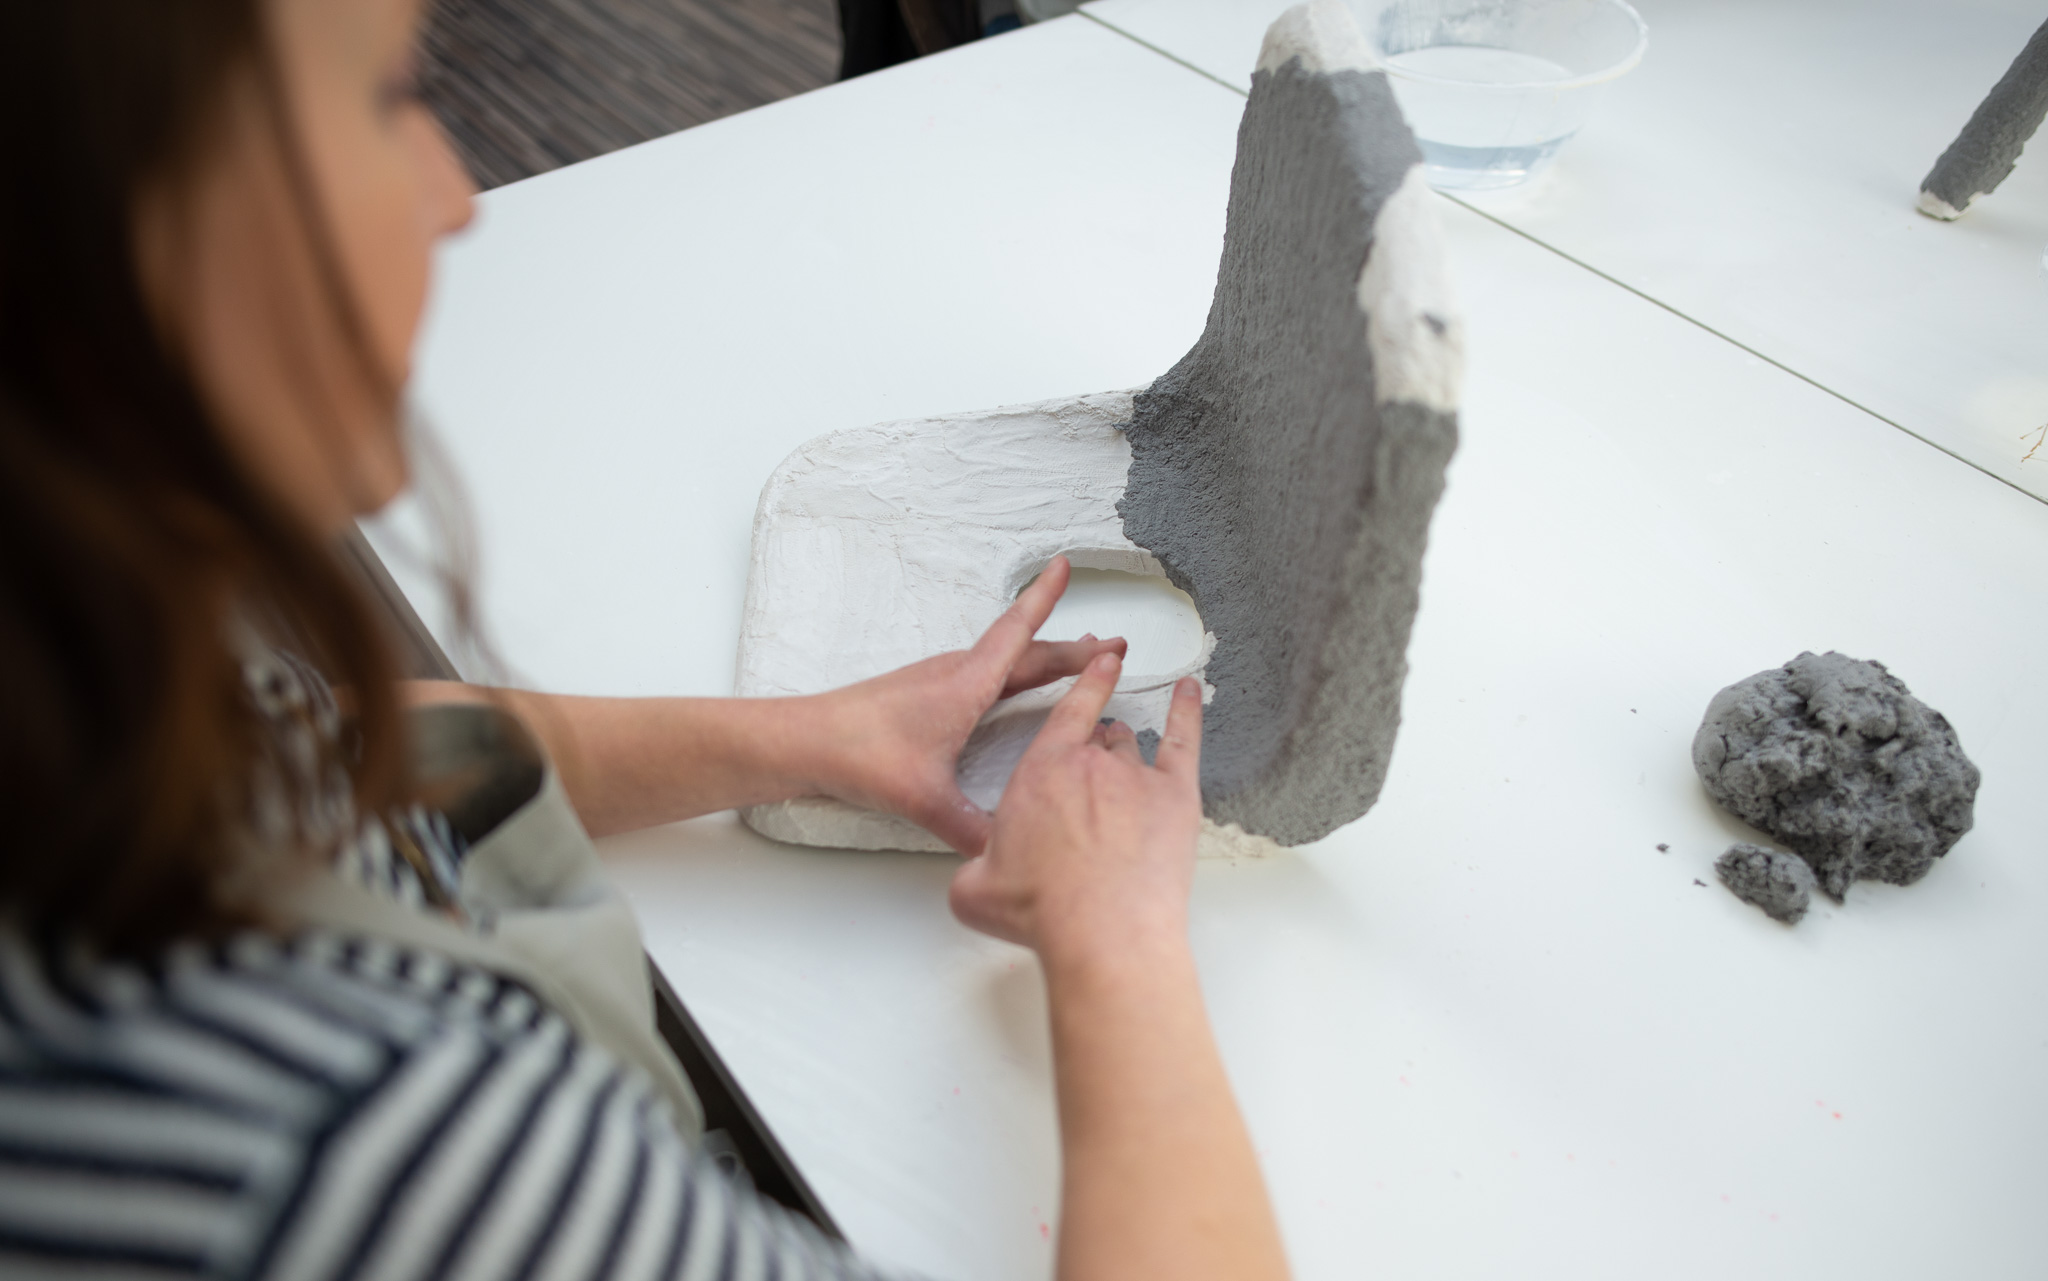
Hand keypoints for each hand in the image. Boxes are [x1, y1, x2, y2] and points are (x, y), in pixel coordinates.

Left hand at [803, 556, 1126, 854]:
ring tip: (1076, 656)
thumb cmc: (859, 755)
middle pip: (1025, 650)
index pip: (1018, 634)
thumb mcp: (924, 800)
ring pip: (1006, 661)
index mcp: (966, 686)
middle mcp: (956, 674)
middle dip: (1072, 646)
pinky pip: (986, 674)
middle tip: (1112, 643)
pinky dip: (1015, 673)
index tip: (1065, 566)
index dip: (1046, 601)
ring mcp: (939, 681)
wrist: (805, 742)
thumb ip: (971, 830)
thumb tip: (1007, 853)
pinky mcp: (926, 695)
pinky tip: (1014, 688)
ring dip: (1044, 656)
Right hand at [949, 655, 1204, 962]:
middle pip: (1098, 738)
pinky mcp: (1175, 797)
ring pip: (1132, 747)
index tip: (1097, 664)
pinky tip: (1190, 691)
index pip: (1067, 713)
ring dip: (1126, 748)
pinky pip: (1184, 740)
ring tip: (1124, 756)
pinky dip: (1188, 710)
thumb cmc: (1042, 909)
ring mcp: (1137, 776)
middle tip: (1090, 774)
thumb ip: (974, 866)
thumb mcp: (976, 889)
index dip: (1086, 685)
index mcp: (1041, 772)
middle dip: (1094, 747)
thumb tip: (975, 872)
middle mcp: (1090, 764)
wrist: (1103, 931)